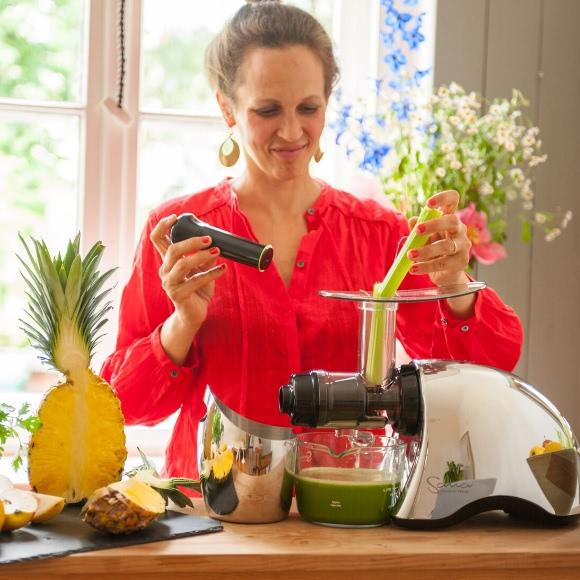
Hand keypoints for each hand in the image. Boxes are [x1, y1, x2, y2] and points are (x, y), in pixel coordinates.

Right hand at [150, 214, 226, 329]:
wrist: (194, 314)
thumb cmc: (197, 289)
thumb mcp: (202, 269)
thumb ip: (205, 256)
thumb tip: (216, 241)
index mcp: (168, 261)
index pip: (157, 239)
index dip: (162, 226)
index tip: (175, 217)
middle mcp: (165, 271)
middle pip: (173, 249)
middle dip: (192, 242)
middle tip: (209, 239)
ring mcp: (169, 283)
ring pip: (183, 264)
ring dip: (202, 256)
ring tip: (217, 252)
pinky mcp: (178, 295)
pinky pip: (195, 281)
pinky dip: (212, 273)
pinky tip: (223, 269)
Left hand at [407, 190, 470, 287]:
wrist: (445, 274)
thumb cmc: (433, 251)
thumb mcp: (423, 238)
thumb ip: (417, 229)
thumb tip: (412, 220)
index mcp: (449, 219)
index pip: (453, 200)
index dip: (443, 198)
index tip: (428, 204)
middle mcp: (459, 230)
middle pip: (452, 221)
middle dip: (434, 224)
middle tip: (417, 230)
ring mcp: (462, 246)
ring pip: (446, 246)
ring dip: (426, 250)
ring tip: (410, 255)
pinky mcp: (461, 262)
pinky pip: (442, 263)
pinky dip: (425, 266)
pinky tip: (413, 269)